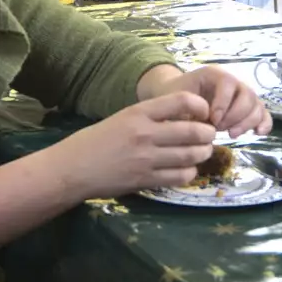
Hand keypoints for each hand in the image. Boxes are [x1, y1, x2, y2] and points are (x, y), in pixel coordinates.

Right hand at [48, 92, 216, 196]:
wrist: (72, 168)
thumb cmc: (96, 141)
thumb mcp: (122, 118)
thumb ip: (151, 117)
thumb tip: (185, 119)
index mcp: (138, 112)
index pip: (182, 101)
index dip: (201, 106)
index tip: (204, 112)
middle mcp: (145, 133)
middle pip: (193, 131)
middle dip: (208, 134)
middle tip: (209, 135)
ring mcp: (146, 159)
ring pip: (191, 155)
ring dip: (203, 153)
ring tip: (203, 152)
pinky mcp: (146, 180)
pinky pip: (180, 176)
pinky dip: (190, 172)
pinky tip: (187, 169)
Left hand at [138, 65, 272, 137]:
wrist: (176, 100)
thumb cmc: (174, 98)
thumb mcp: (175, 99)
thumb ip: (188, 108)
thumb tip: (205, 122)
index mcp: (214, 74)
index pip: (229, 83)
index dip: (223, 103)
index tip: (212, 121)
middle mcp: (233, 81)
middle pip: (247, 94)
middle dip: (236, 116)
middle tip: (220, 129)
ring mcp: (242, 95)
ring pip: (257, 105)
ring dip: (247, 123)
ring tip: (230, 134)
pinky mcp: (248, 109)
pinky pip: (263, 113)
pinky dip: (264, 123)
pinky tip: (258, 134)